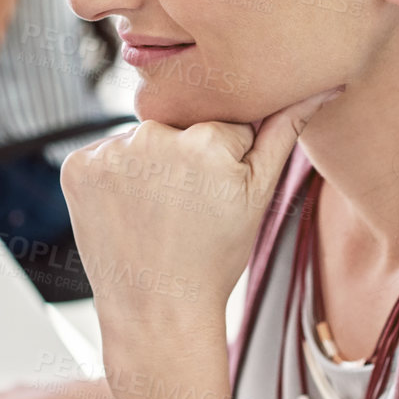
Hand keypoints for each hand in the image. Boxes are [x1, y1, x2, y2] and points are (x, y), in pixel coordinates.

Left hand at [60, 87, 342, 355]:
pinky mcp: (79, 166)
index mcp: (206, 139)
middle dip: (185, 158)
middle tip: (185, 210)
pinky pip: (106, 155)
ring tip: (157, 214)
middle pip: (180, 128)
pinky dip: (115, 178)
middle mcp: (154, 135)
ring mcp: (110, 152)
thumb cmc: (213, 259)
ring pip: (142, 141)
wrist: (157, 311)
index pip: (222, 127)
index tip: (214, 200)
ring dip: (149, 166)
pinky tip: (128, 212)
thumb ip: (284, 132)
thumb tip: (320, 86)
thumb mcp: (259, 196)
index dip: (224, 164)